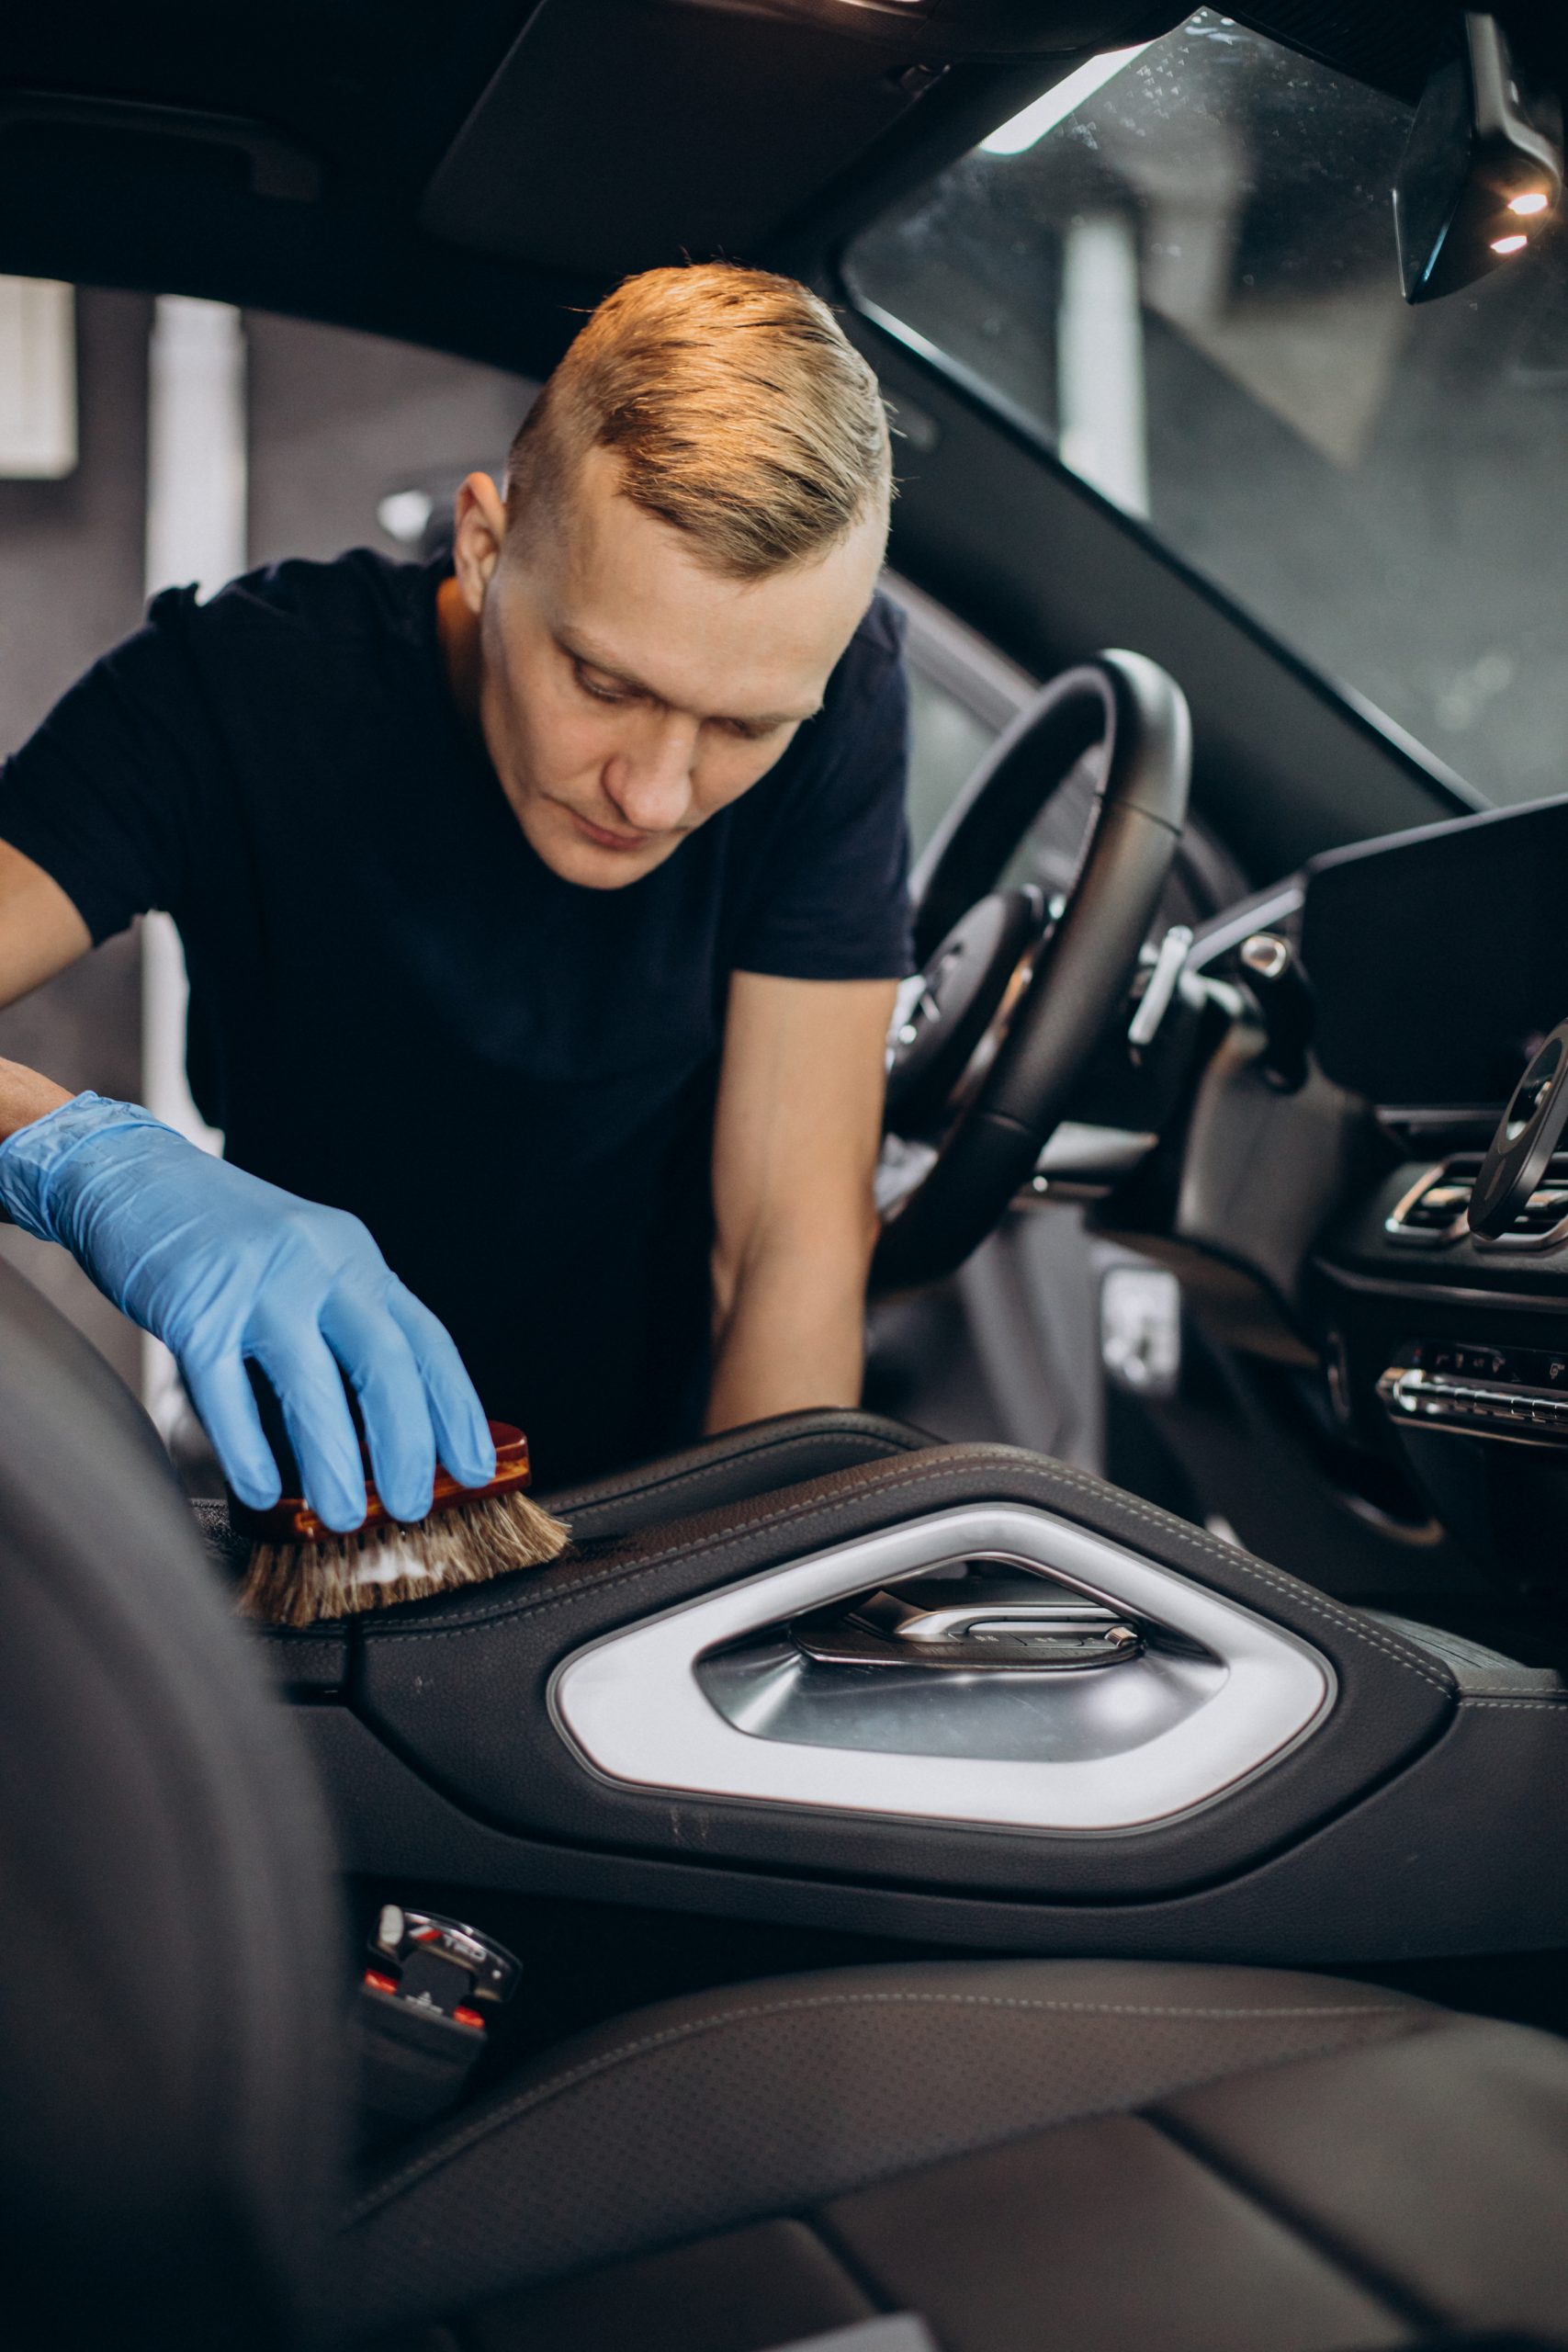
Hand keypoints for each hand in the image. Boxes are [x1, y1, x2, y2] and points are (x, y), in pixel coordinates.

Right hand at [0, 1092, 495, 1530]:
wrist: (130, 1175)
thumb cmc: (221, 1238)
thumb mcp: (306, 1262)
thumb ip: (342, 1324)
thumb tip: (382, 1425)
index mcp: (356, 1259)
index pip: (427, 1341)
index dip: (458, 1409)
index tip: (476, 1469)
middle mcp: (319, 1265)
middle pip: (386, 1364)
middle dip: (407, 1445)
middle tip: (413, 1507)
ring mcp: (257, 1284)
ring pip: (312, 1386)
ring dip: (334, 1463)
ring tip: (346, 1517)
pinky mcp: (194, 1307)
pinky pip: (227, 1392)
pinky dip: (247, 1450)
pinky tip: (260, 1491)